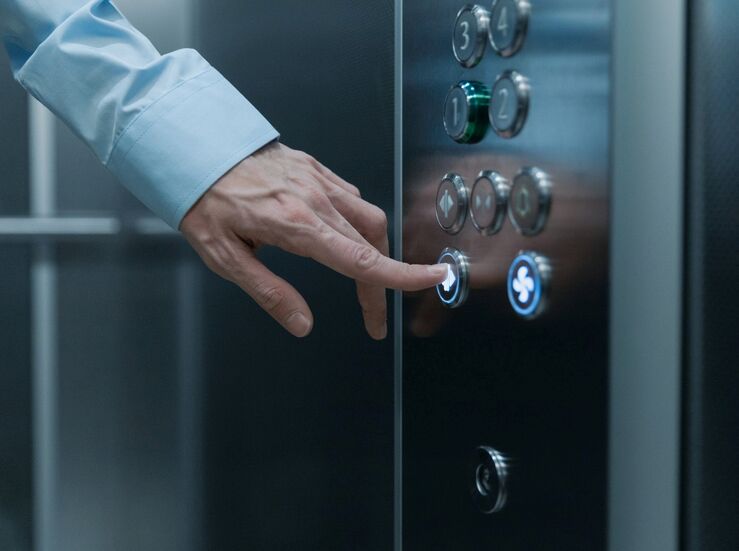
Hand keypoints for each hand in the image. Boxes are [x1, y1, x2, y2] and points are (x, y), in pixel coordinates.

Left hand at [181, 142, 446, 338]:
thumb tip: (303, 324)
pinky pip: (351, 197)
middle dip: (382, 282)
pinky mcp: (315, 167)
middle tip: (371, 316)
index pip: (361, 259)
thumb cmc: (204, 201)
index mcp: (296, 225)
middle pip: (372, 244)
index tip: (433, 279)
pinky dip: (358, 222)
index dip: (401, 276)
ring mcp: (318, 180)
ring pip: (369, 217)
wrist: (194, 145)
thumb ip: (269, 293)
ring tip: (363, 278)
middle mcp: (316, 200)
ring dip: (376, 251)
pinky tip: (343, 235)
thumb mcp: (225, 258)